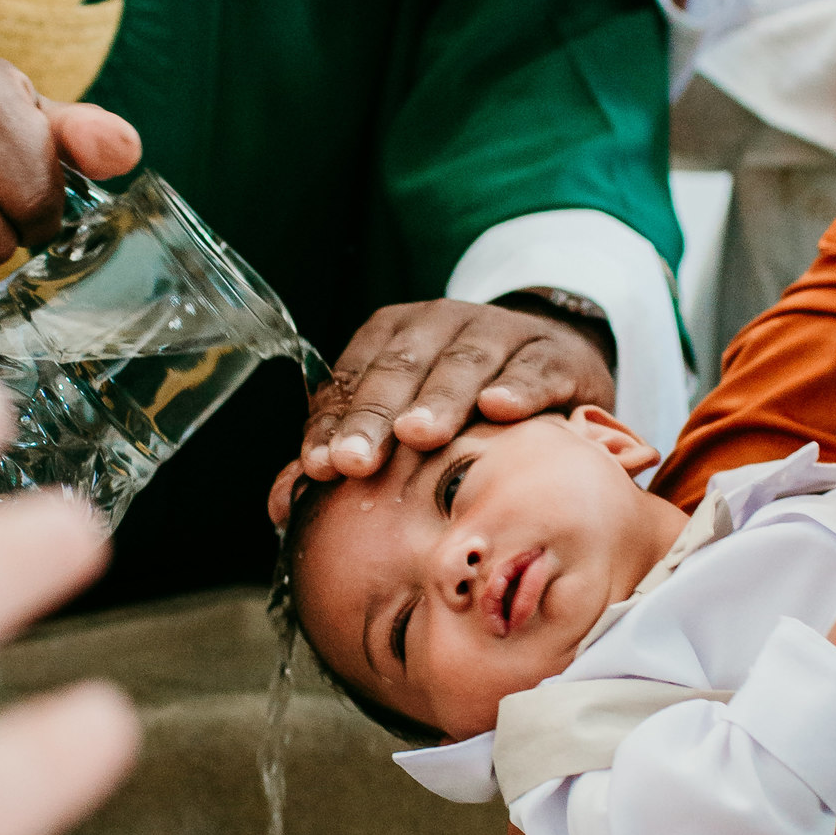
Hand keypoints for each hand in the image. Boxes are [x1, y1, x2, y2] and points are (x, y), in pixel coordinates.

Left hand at [289, 298, 615, 489]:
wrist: (555, 357)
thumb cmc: (465, 401)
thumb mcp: (406, 420)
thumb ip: (346, 457)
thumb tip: (280, 509)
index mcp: (394, 337)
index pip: (354, 378)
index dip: (335, 422)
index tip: (321, 467)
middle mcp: (441, 325)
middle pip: (402, 368)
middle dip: (375, 415)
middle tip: (356, 459)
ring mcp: (500, 333)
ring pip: (465, 362)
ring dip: (440, 398)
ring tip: (419, 434)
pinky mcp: (554, 353)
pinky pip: (536, 366)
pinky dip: (519, 385)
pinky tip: (500, 407)